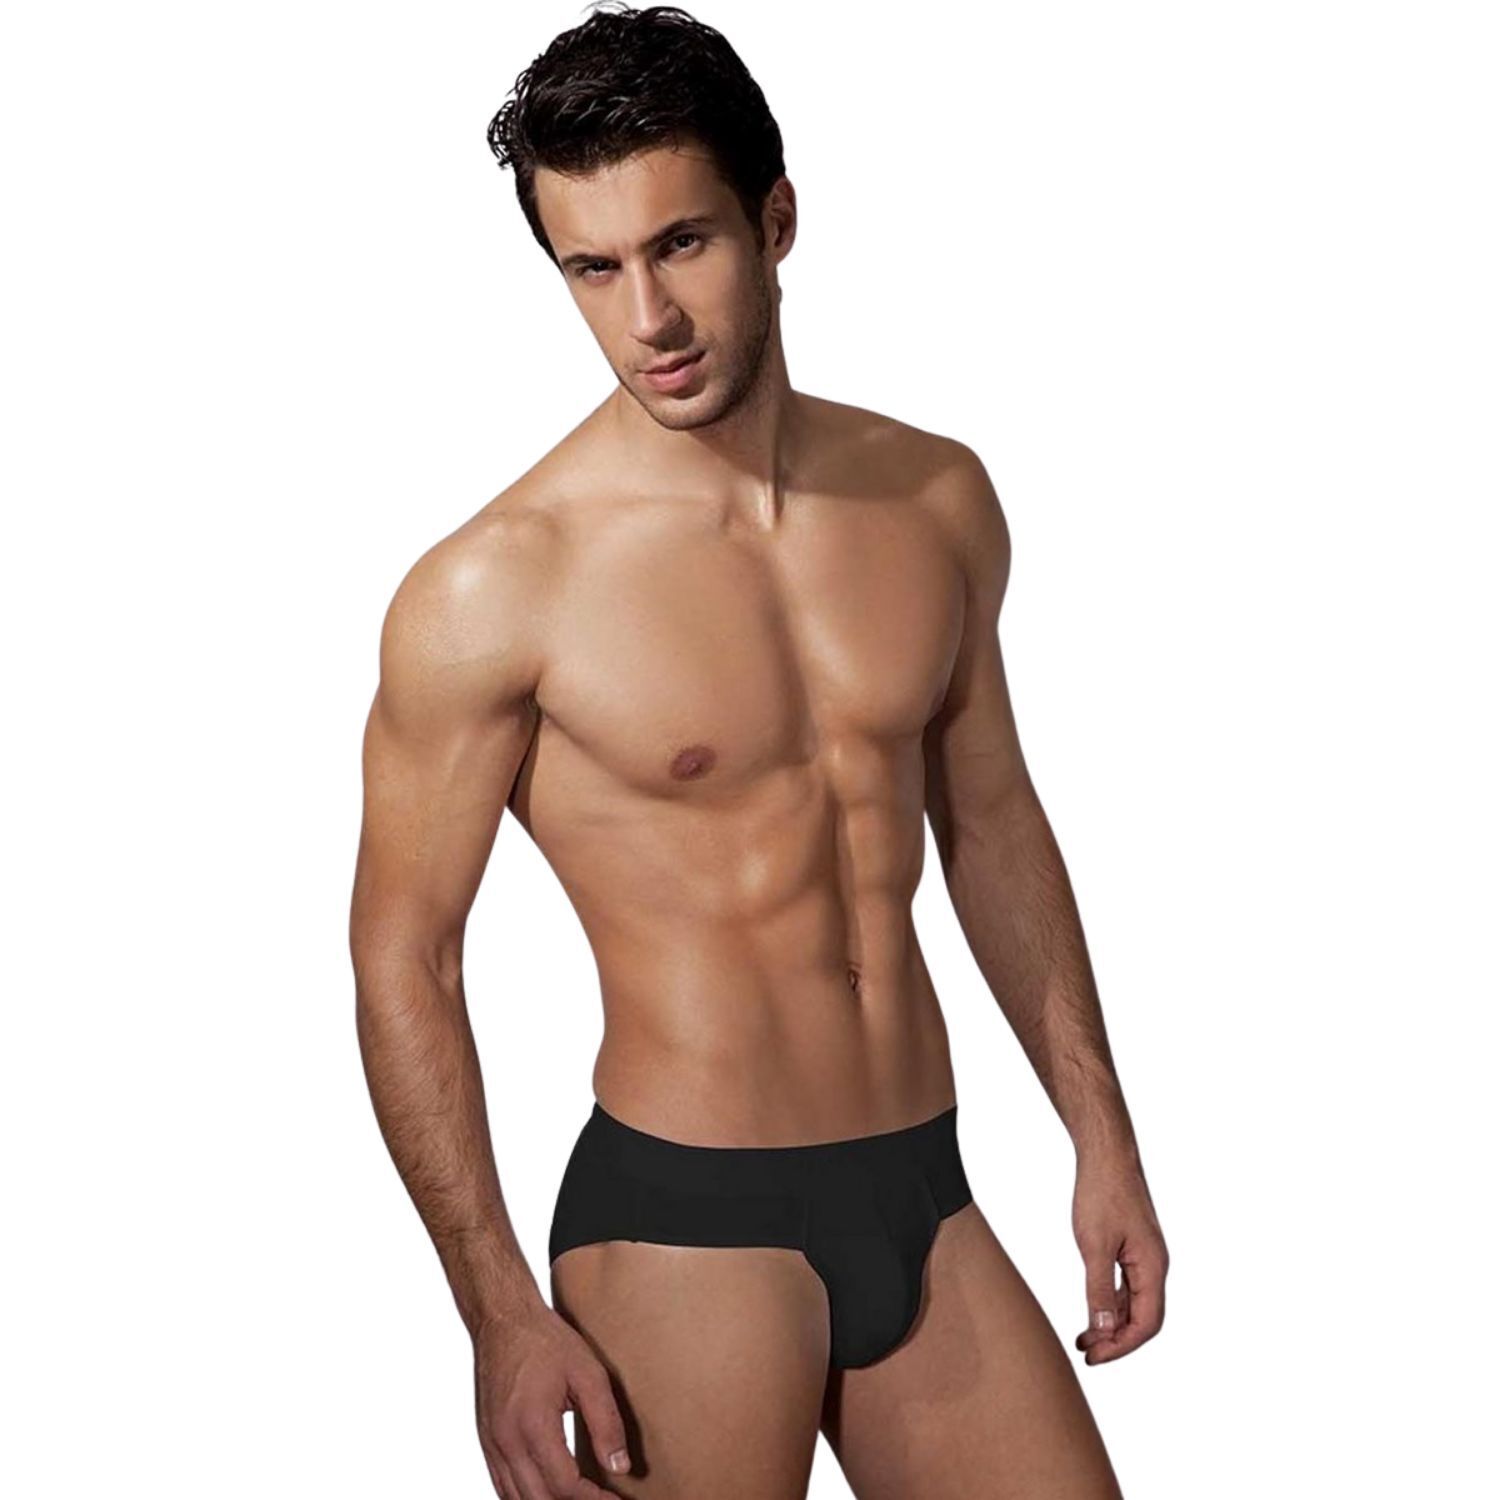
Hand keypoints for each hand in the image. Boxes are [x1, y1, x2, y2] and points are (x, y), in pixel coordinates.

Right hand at [473, 1301, 631, 1496]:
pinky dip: (526, 1497)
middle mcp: (507, 1442)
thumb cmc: (545, 1341)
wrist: (503, 1320)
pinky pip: (502, 1486)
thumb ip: (606, 1423)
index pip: (565, 1486)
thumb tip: (619, 1468)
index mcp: (534, 1426)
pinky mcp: (487, 1441)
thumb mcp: (588, 1374)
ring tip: (580, 1498)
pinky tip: (549, 1492)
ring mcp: (492, 1445)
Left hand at [1071, 1148, 1167, 1364]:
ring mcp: (1145, 1256)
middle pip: (1143, 1318)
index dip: (1122, 1346)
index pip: (1146, 1324)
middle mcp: (1155, 1266)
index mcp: (1153, 1267)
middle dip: (1116, 1341)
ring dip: (1112, 1324)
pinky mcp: (1133, 1247)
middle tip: (1086, 1353)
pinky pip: (1127, 1286)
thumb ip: (1098, 1290)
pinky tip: (1093, 1311)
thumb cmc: (1101, 1195)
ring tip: (1083, 1339)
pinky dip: (1111, 1303)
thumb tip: (1103, 1331)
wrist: (1107, 1155)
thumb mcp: (1094, 1245)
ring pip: (1134, 1303)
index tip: (1094, 1358)